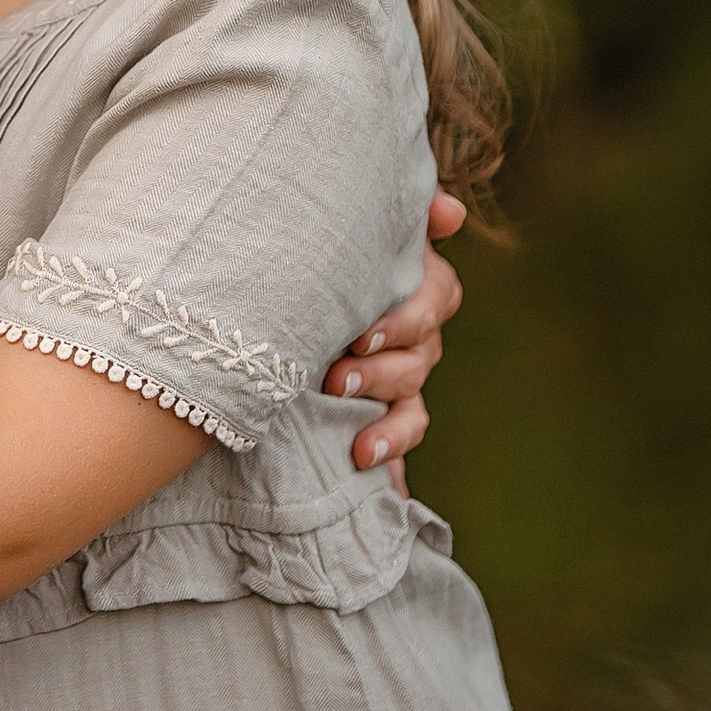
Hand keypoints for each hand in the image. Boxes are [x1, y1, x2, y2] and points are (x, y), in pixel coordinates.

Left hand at [324, 191, 464, 486]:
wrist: (259, 306)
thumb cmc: (311, 247)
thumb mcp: (339, 225)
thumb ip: (398, 216)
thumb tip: (451, 212)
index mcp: (408, 287)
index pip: (436, 299)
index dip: (405, 320)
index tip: (360, 335)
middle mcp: (410, 337)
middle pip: (421, 359)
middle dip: (383, 374)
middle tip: (337, 380)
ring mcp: (393, 383)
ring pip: (413, 409)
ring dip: (389, 428)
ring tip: (356, 444)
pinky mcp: (372, 419)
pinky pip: (398, 451)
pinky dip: (394, 472)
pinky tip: (388, 497)